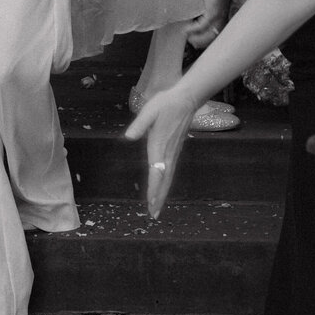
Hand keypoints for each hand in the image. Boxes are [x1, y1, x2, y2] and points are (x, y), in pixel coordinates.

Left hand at [125, 81, 197, 217]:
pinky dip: (166, 184)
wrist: (186, 99)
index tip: (151, 202)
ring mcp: (173, 153)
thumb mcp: (150, 110)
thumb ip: (140, 124)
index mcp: (159, 144)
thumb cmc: (166, 103)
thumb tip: (128, 136)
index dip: (154, 187)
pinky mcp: (175, 151)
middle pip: (164, 179)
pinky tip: (163, 189)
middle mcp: (167, 152)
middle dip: (159, 197)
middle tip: (154, 215)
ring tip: (157, 208)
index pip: (156, 170)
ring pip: (168, 177)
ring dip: (162, 193)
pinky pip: (170, 172)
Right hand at [188, 0, 232, 49]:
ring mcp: (218, 16)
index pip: (217, 31)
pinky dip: (192, 30)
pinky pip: (201, 26)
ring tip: (188, 39)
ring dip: (197, 38)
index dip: (208, 37)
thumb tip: (203, 4)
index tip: (199, 40)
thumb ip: (211, 2)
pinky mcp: (212, 12)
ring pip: (208, 34)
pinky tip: (186, 31)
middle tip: (193, 44)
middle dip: (202, 42)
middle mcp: (223, 17)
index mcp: (224, 14)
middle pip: (213, 36)